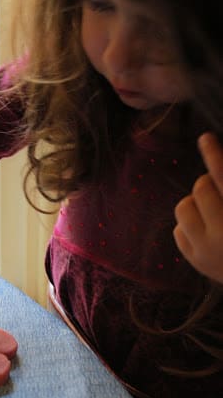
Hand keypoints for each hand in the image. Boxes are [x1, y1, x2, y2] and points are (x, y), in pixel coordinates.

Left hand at [174, 132, 222, 283]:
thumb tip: (216, 163)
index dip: (215, 156)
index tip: (205, 138)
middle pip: (201, 187)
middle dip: (208, 184)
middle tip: (219, 193)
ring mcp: (207, 249)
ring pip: (183, 206)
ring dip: (196, 203)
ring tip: (211, 211)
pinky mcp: (194, 259)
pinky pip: (178, 229)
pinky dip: (189, 225)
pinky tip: (206, 232)